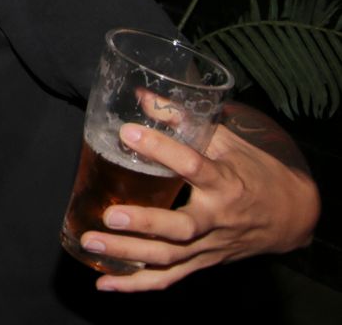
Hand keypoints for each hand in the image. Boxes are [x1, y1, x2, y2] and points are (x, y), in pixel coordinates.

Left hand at [79, 119, 319, 291]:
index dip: (162, 148)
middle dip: (145, 224)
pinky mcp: (203, 262)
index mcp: (226, 182)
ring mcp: (210, 246)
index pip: (194, 166)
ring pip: (170, 258)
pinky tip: (104, 283)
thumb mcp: (225, 141)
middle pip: (182, 228)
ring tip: (90, 242)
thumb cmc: (253, 171)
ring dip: (129, 255)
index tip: (128, 132)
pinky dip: (136, 285)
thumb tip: (141, 95)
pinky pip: (169, 279)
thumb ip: (182, 120)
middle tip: (110, 215)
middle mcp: (218, 219)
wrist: (290, 215)